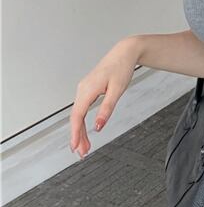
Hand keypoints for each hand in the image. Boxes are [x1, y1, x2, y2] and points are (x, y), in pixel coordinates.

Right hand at [69, 38, 139, 158]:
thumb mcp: (117, 90)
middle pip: (76, 118)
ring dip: (80, 131)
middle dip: (78, 136)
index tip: (75, 147)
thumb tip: (98, 126)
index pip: (77, 116)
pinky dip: (83, 122)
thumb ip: (107, 109)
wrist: (124, 53)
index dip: (75, 133)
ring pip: (79, 114)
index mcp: (87, 90)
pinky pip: (82, 109)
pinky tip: (86, 131)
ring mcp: (84, 89)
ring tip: (85, 147)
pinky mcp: (88, 90)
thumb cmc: (121, 68)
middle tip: (82, 153)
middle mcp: (82, 90)